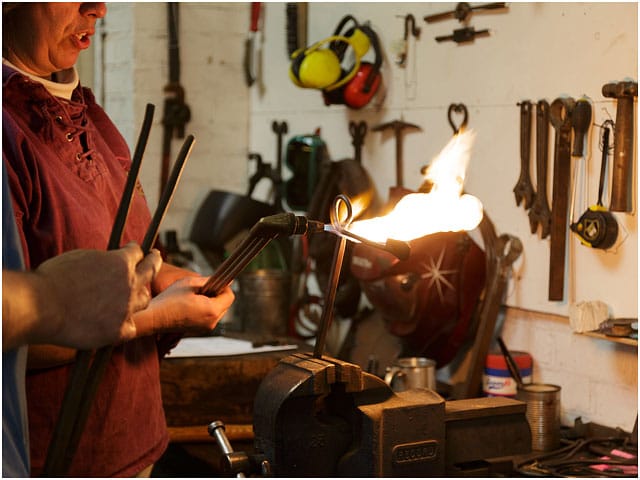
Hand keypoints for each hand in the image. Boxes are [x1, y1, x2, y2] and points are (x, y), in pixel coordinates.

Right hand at [2, 243, 161, 350]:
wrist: (39, 307)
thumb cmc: (51, 280)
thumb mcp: (80, 257)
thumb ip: (102, 261)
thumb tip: (109, 263)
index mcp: (120, 262)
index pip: (136, 253)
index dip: (134, 251)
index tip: (134, 250)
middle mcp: (129, 284)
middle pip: (150, 271)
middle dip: (153, 262)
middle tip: (155, 257)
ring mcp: (126, 308)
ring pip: (143, 300)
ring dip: (140, 296)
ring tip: (140, 294)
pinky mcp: (118, 331)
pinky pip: (130, 327)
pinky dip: (125, 324)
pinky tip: (121, 324)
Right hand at [133, 275, 234, 335]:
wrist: (153, 318)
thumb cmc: (169, 300)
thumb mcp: (190, 283)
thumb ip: (209, 281)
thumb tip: (224, 280)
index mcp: (212, 311)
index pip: (230, 296)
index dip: (224, 286)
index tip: (214, 281)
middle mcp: (212, 322)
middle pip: (225, 304)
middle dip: (217, 294)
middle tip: (201, 288)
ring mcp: (205, 328)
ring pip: (217, 310)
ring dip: (210, 301)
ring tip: (194, 296)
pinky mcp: (199, 330)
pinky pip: (209, 316)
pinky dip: (204, 308)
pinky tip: (191, 303)